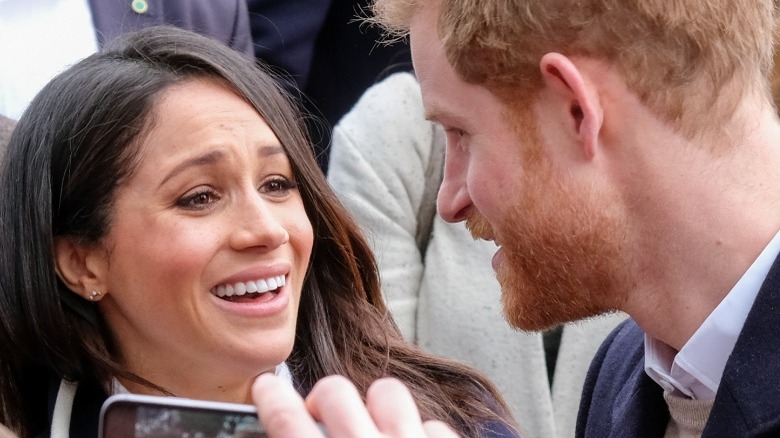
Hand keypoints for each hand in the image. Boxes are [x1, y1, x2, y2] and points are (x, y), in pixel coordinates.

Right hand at [252, 374, 458, 436]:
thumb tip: (280, 428)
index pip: (287, 418)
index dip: (271, 396)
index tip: (268, 388)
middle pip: (336, 391)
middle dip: (323, 401)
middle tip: (321, 420)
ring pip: (388, 393)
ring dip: (374, 409)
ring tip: (371, 430)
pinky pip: (433, 426)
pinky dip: (420, 435)